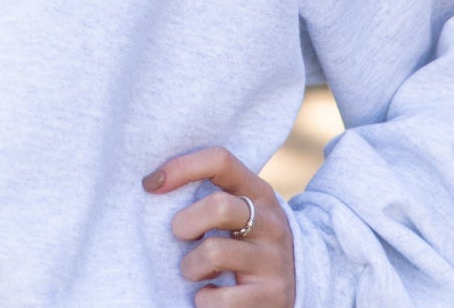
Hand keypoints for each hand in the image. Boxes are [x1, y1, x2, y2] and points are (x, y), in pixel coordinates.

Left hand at [143, 146, 295, 306]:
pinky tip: (208, 296)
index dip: (182, 167)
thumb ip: (212, 194)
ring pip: (214, 252)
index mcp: (258, 191)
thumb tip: (153, 183)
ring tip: (194, 271)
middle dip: (185, 223)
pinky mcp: (272, 296)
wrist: (302, 282)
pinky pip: (222, 300)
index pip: (221, 161)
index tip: (150, 183)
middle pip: (218, 206)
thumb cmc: (250, 239)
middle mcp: (270, 221)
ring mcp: (273, 260)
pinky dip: (204, 300)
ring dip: (190, 266)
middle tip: (180, 237)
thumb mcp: (242, 209)